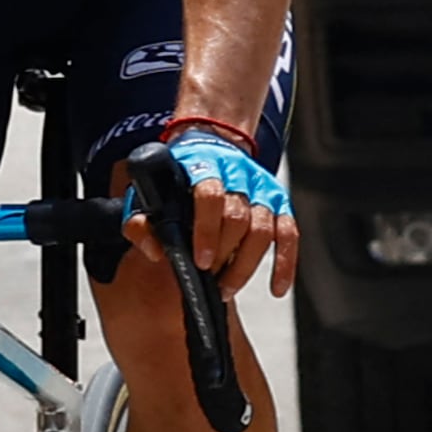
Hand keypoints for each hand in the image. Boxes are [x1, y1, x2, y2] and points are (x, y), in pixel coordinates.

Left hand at [134, 125, 295, 299]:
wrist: (212, 143)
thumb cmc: (178, 178)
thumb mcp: (150, 192)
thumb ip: (141, 222)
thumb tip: (155, 251)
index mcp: (202, 165)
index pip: (210, 195)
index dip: (207, 230)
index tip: (202, 261)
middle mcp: (237, 174)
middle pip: (239, 218)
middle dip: (225, 256)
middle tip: (210, 281)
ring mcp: (261, 188)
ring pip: (263, 230)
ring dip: (246, 266)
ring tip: (226, 288)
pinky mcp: (279, 202)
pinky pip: (289, 234)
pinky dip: (285, 263)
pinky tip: (276, 288)